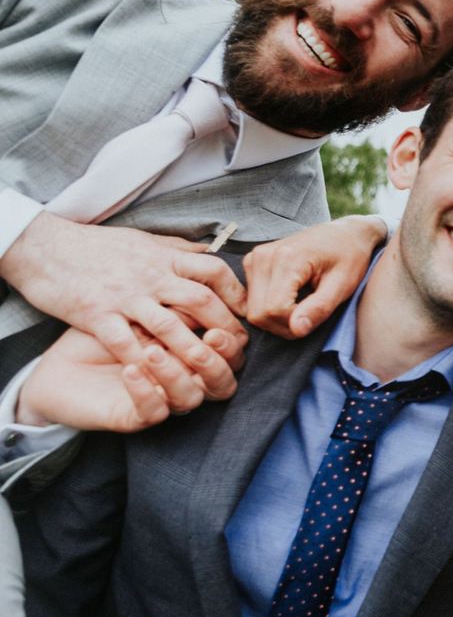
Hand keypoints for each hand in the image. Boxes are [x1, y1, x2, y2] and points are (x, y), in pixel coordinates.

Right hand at [0, 212, 248, 366]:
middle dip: (224, 326)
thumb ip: (177, 249)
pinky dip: (145, 361)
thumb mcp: (143, 239)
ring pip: (170, 326)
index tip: (245, 312)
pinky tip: (160, 377)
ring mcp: (124, 296)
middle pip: (201, 301)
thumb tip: (210, 251)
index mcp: (163, 257)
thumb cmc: (96, 246)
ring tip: (208, 367)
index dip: (235, 292)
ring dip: (193, 350)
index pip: (213, 271)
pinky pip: (126, 343)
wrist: (43, 248)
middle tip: (237, 348)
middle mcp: (149, 276)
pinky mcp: (97, 314)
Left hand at [15, 326, 238, 431]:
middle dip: (217, 362)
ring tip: (152, 350)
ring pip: (190, 399)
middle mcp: (183, 382)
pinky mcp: (133, 417)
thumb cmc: (104, 335)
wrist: (57, 368)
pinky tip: (130, 370)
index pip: (230, 356)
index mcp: (191, 357)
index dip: (232, 343)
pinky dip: (146, 391)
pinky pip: (153, 412)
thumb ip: (176, 306)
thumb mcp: (142, 312)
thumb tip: (207, 289)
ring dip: (176, 374)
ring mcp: (161, 401)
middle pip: (223, 383)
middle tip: (206, 340)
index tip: (218, 323)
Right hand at [243, 215, 386, 337]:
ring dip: (277, 318)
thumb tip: (296, 330)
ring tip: (303, 306)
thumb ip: (319, 308)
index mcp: (287, 259)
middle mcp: (264, 256)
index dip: (294, 325)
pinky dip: (269, 308)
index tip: (315, 317)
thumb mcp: (343, 285)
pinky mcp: (252, 263)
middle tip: (310, 316)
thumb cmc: (349, 258)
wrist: (345, 234)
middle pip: (258, 314)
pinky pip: (251, 300)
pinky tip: (290, 300)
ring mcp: (255, 258)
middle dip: (284, 325)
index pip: (274, 310)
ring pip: (252, 310)